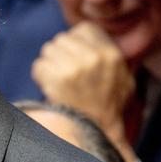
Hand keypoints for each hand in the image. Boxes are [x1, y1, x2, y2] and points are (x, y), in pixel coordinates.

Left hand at [31, 22, 136, 161]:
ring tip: (56, 78)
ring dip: (49, 63)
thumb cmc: (109, 106)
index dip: (75, 40)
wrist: (99, 132)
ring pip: (48, 50)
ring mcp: (75, 68)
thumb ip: (108, 54)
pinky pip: (38, 66)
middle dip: (59, 53)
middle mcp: (94, 58)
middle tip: (62, 70)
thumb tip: (88, 35)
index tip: (74, 54)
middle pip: (62, 39)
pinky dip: (40, 75)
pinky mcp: (57, 81)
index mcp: (111, 54)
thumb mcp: (122, 76)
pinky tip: (49, 86)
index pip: (83, 29)